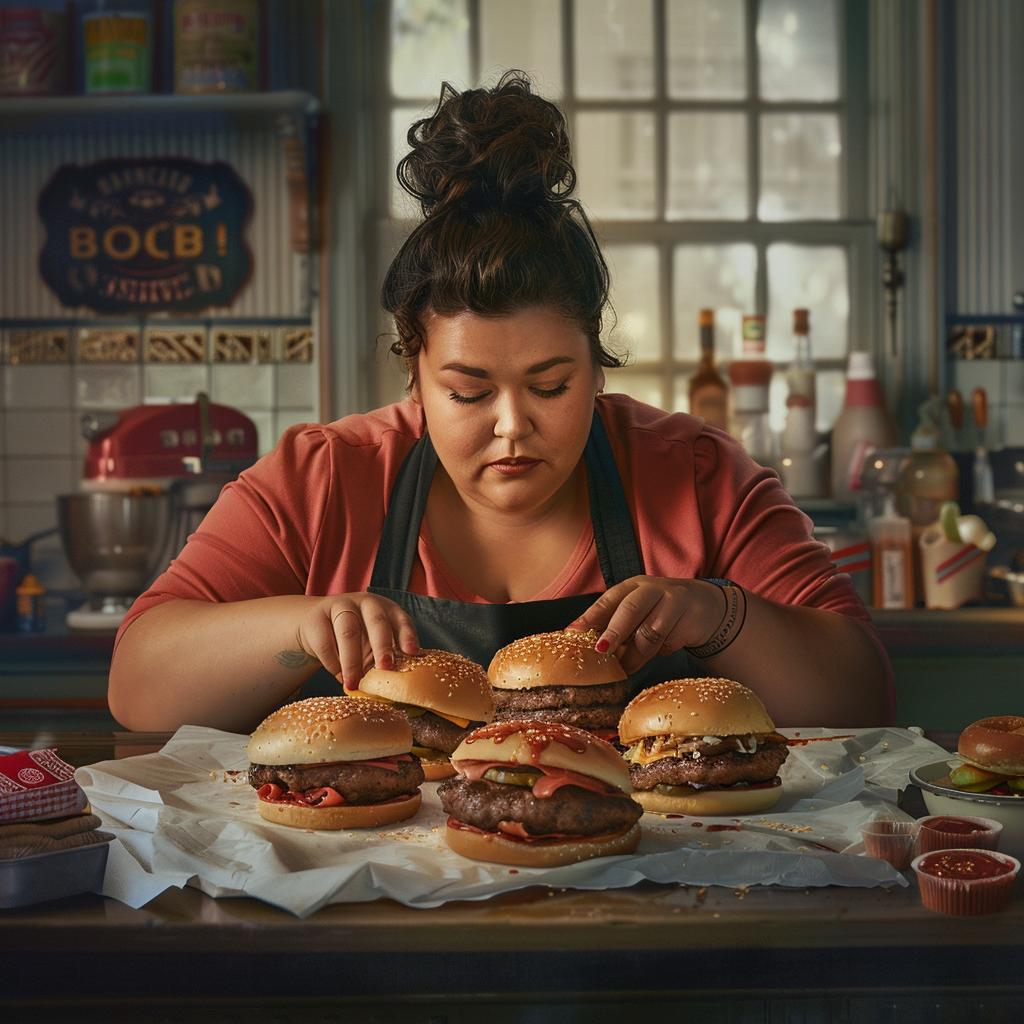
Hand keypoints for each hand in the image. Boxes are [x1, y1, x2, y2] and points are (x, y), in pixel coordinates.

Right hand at [295, 593, 418, 690]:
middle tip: (385, 668)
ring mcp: (341, 606)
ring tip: (354, 684)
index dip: (407, 635)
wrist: (317, 625)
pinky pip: (326, 642)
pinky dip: (333, 663)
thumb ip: (383, 658)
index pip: (401, 619)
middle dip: (382, 645)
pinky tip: (339, 676)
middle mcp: (366, 603)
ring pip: (348, 632)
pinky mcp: (317, 617)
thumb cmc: (356, 639)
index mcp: (387, 609)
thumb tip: (392, 687)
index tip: (412, 652)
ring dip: (352, 661)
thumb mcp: (372, 643)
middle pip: (377, 621)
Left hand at [566, 577, 724, 674]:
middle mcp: (651, 590)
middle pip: (630, 610)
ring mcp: (672, 602)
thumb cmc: (659, 611)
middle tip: (601, 651)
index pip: (607, 600)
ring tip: (626, 667)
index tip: (573, 634)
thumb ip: (611, 623)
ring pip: (649, 632)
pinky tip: (660, 651)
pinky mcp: (689, 618)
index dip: (589, 617)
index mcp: (631, 587)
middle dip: (614, 632)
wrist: (706, 607)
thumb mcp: (636, 612)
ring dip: (636, 655)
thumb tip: (578, 642)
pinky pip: (669, 642)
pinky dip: (660, 652)